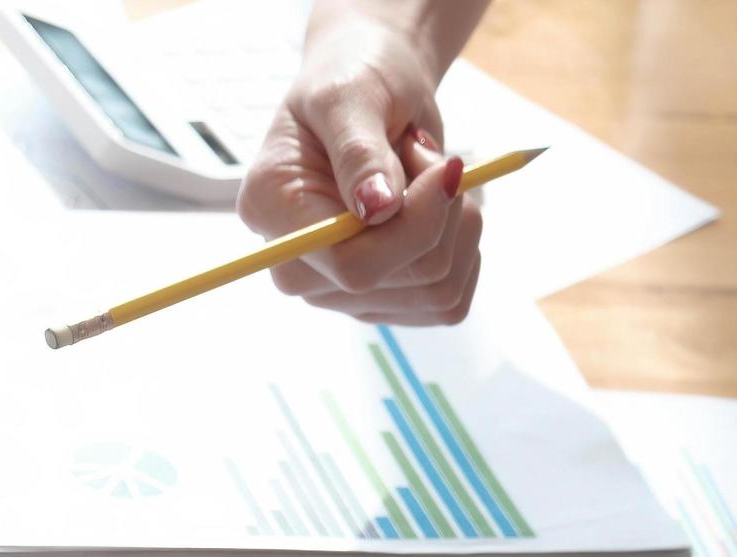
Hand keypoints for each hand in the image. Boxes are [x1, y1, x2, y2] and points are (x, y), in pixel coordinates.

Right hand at [237, 16, 483, 324]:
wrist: (375, 86)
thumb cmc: (355, 77)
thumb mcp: (350, 96)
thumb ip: (360, 153)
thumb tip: (374, 209)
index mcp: (272, 210)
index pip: (351, 264)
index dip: (414, 227)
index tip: (445, 170)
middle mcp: (301, 263)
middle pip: (405, 280)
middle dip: (439, 212)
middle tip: (427, 154)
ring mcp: (342, 289)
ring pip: (438, 290)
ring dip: (456, 221)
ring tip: (427, 170)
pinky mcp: (386, 297)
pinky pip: (451, 299)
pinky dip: (464, 245)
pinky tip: (438, 205)